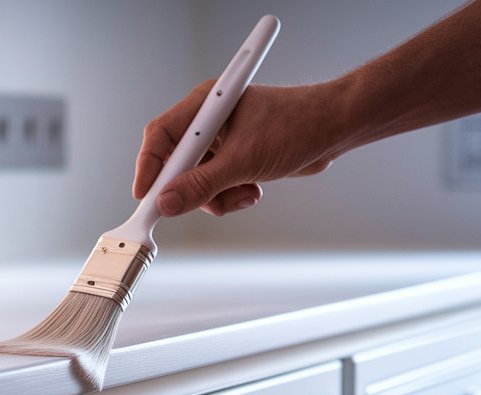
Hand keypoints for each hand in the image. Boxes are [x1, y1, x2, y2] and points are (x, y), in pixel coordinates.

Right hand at [133, 80, 344, 216]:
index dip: (150, 167)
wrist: (336, 129)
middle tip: (195, 204)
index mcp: (206, 105)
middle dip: (191, 187)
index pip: (161, 136)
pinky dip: (231, 195)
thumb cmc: (297, 125)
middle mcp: (210, 121)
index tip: (145, 196)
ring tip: (244, 192)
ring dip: (217, 196)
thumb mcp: (245, 160)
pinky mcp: (235, 159)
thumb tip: (167, 203)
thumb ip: (202, 185)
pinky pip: (216, 187)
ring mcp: (222, 141)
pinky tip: (254, 189)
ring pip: (197, 181)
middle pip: (176, 163)